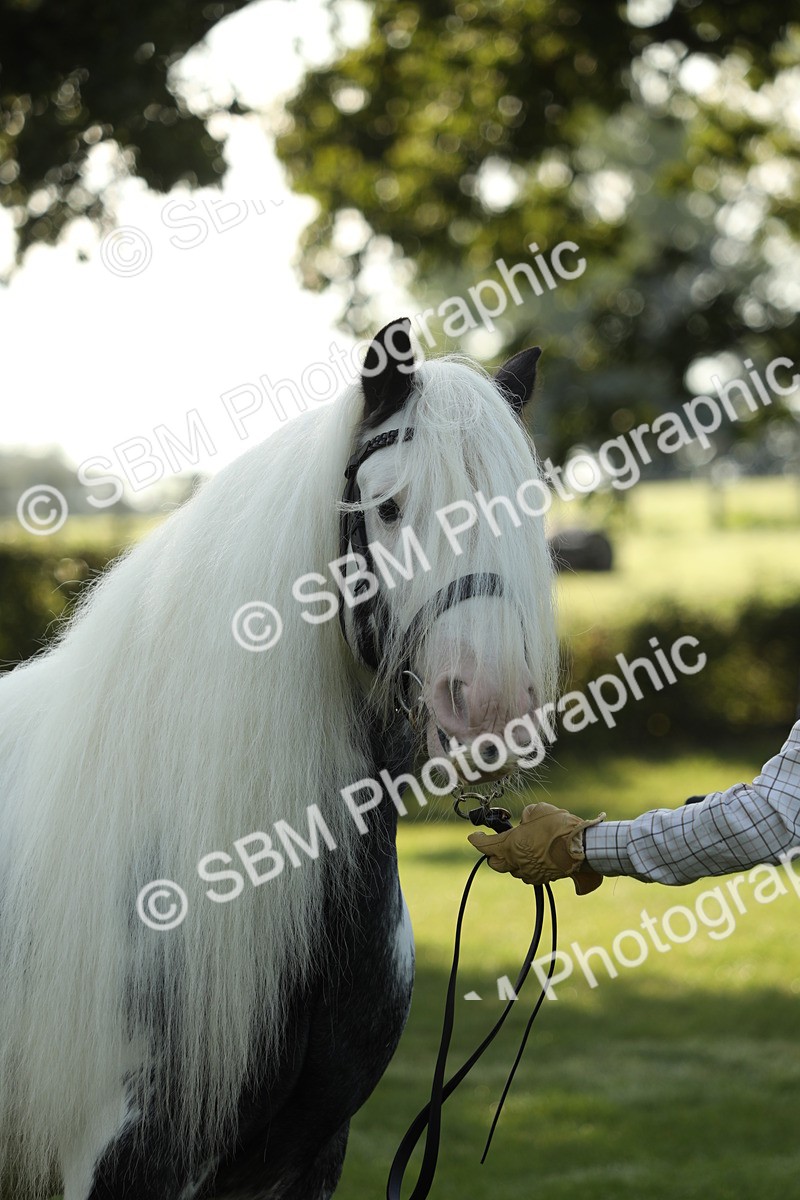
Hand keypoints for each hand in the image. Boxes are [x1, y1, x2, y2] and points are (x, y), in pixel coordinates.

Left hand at [467, 801, 604, 892]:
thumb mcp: (537, 811)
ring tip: (523, 848)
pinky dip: (529, 867)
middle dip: (494, 855)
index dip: (477, 840)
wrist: (582, 847)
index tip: (474, 837)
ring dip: (513, 861)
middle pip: (496, 864)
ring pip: (514, 870)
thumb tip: (524, 821)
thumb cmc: (559, 826)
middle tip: (497, 845)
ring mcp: (531, 873)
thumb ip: (525, 816)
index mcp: (511, 846)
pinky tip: (538, 856)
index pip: (485, 846)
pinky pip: (530, 875)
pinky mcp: (545, 879)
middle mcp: (518, 862)